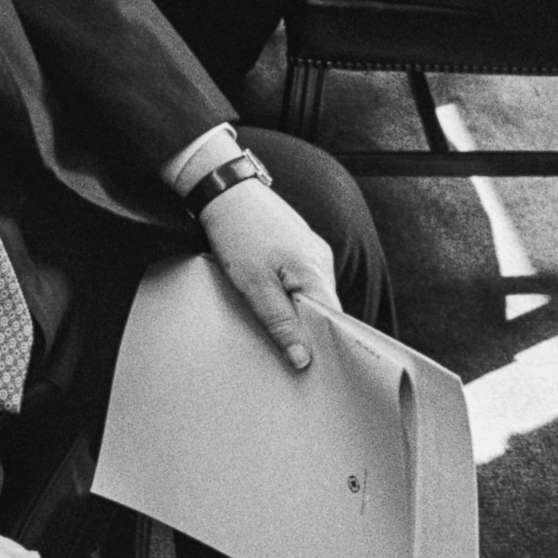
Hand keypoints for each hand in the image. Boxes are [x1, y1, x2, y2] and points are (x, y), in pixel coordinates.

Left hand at [199, 178, 339, 372]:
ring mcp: (311, 248)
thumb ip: (281, 323)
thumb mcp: (254, 286)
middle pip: (323, 309)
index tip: (310, 369)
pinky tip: (271, 299)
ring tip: (275, 326)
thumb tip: (303, 360)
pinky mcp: (298, 243)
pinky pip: (301, 278)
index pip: (334, 321)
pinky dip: (289, 292)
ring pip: (310, 293)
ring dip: (295, 311)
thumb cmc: (238, 233)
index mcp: (316, 271)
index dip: (324, 347)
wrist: (223, 188)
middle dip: (306, 331)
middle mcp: (321, 259)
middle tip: (286, 354)